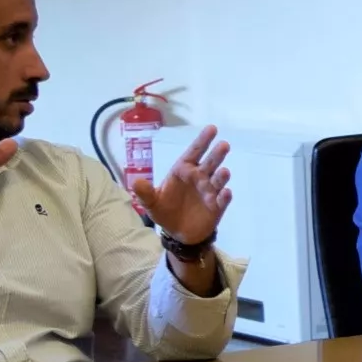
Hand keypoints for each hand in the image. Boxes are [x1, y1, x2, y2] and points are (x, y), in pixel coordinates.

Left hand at [135, 124, 232, 246]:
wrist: (178, 233)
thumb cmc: (165, 211)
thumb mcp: (151, 203)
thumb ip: (145, 193)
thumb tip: (135, 182)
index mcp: (183, 171)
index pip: (194, 153)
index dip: (202, 141)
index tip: (212, 129)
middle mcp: (199, 178)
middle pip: (210, 163)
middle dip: (217, 154)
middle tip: (223, 145)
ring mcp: (210, 192)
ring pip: (218, 180)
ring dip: (222, 175)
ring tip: (224, 171)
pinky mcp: (217, 206)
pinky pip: (222, 200)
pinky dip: (224, 196)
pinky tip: (226, 193)